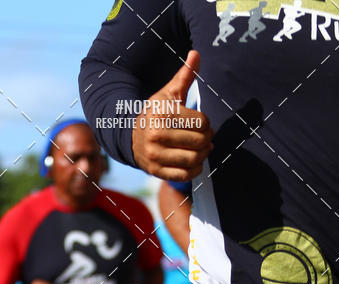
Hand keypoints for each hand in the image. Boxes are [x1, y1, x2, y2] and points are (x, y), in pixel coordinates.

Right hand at [131, 50, 212, 180]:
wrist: (131, 136)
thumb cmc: (155, 113)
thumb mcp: (168, 94)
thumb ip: (184, 76)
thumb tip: (196, 53)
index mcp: (163, 114)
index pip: (201, 122)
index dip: (206, 123)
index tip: (202, 123)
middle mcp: (157, 135)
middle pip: (199, 142)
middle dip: (207, 140)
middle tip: (206, 138)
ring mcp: (155, 155)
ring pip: (193, 159)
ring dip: (203, 155)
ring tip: (202, 149)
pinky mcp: (156, 171)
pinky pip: (184, 175)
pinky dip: (195, 170)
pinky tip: (195, 162)